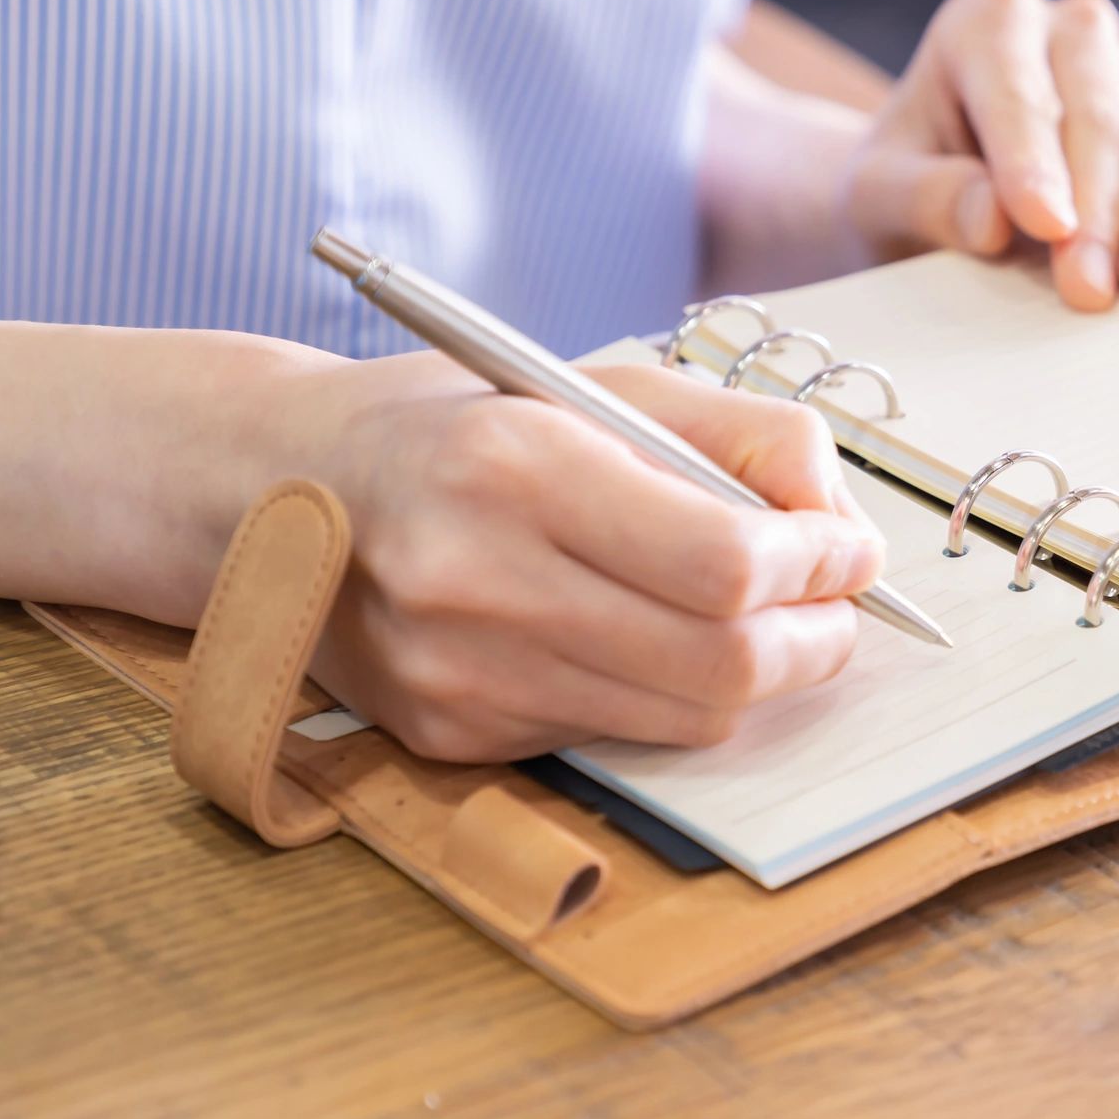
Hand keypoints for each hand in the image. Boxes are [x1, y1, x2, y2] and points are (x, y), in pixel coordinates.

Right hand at [287, 354, 884, 762]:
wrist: (269, 487)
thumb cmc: (459, 421)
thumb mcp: (599, 381)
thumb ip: (742, 436)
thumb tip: (844, 527)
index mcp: (513, 465)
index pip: (723, 562)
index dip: (817, 566)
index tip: (848, 550)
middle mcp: (474, 579)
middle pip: (721, 662)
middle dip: (815, 640)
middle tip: (836, 605)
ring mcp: (455, 673)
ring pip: (684, 719)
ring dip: (761, 678)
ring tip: (772, 623)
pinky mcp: (448, 734)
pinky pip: (614, 736)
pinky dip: (669, 697)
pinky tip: (655, 642)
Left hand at [840, 0, 1118, 310]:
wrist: (936, 199)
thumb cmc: (906, 186)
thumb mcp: (879, 195)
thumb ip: (925, 197)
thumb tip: (994, 218)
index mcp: (990, 20)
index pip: (1018, 87)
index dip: (1033, 158)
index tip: (1046, 225)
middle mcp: (1073, 32)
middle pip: (1103, 110)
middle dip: (1099, 208)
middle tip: (1090, 290)